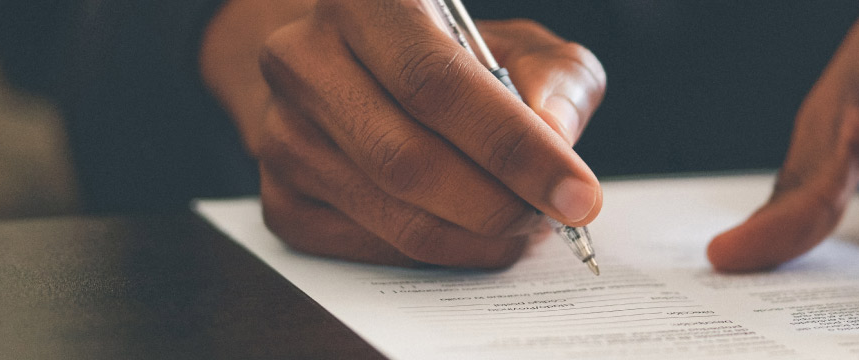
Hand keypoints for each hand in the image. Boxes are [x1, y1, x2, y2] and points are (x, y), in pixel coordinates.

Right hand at [200, 0, 606, 267]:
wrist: (356, 70)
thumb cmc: (451, 56)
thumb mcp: (518, 44)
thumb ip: (555, 79)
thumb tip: (555, 137)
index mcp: (366, 2)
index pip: (436, 84)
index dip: (514, 147)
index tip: (577, 193)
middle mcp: (305, 60)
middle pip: (409, 161)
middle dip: (500, 205)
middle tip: (552, 218)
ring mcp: (282, 133)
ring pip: (394, 217)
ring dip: (478, 236)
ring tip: (522, 222)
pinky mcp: (281, 198)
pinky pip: (373, 249)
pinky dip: (442, 253)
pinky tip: (472, 231)